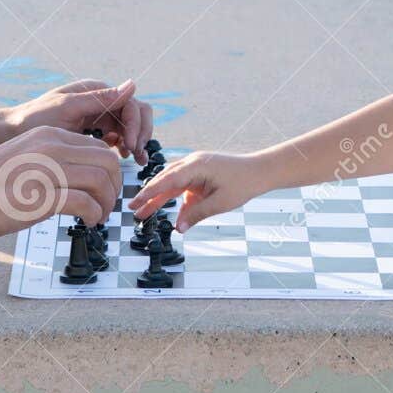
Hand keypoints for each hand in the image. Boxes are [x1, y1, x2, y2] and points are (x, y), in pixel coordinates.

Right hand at [0, 126, 122, 238]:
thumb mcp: (25, 157)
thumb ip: (52, 161)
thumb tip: (80, 179)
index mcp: (49, 136)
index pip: (98, 147)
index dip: (109, 171)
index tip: (104, 189)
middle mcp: (51, 147)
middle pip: (108, 161)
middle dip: (115, 186)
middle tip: (107, 204)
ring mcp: (47, 171)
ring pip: (102, 181)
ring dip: (107, 203)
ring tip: (98, 216)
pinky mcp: (41, 197)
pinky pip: (86, 203)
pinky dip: (94, 215)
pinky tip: (87, 222)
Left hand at [3, 79, 154, 162]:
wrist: (5, 135)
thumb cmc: (31, 120)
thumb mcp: (66, 109)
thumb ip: (99, 99)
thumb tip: (132, 85)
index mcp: (93, 90)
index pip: (130, 103)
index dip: (136, 124)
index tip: (131, 145)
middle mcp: (98, 101)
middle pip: (135, 112)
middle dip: (141, 132)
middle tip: (137, 154)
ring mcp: (96, 117)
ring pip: (129, 126)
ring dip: (137, 140)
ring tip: (136, 161)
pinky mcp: (91, 133)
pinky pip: (117, 138)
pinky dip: (124, 147)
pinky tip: (124, 161)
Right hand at [129, 150, 270, 231]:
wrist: (260, 171)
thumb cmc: (243, 183)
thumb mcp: (220, 203)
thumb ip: (197, 214)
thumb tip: (178, 228)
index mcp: (196, 166)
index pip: (167, 179)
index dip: (150, 192)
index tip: (135, 203)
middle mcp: (192, 163)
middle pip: (165, 180)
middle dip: (148, 196)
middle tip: (132, 210)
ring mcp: (195, 168)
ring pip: (171, 183)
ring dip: (158, 198)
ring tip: (142, 214)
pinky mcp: (199, 175)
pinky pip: (182, 187)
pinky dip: (175, 200)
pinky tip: (171, 214)